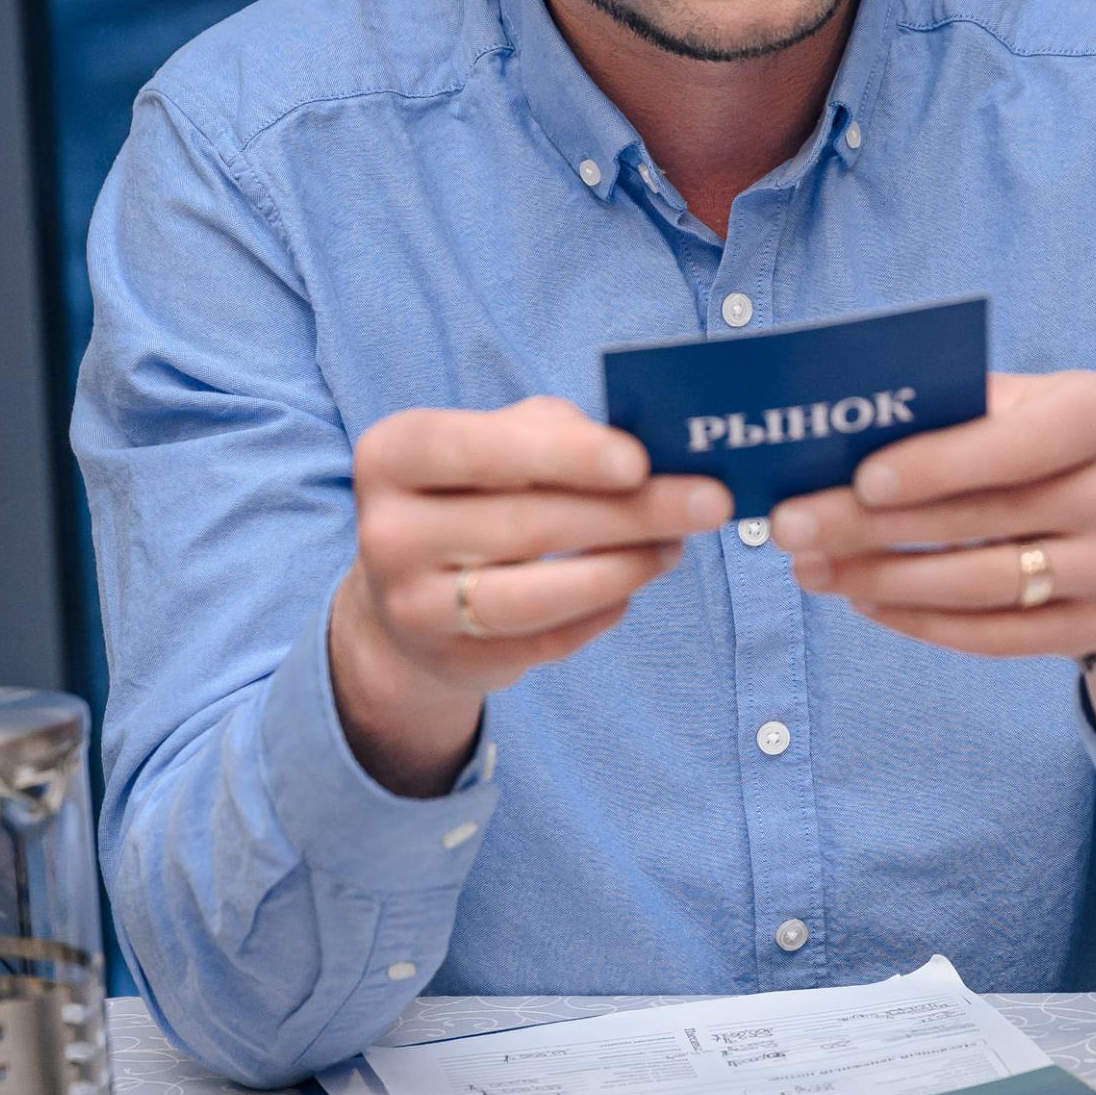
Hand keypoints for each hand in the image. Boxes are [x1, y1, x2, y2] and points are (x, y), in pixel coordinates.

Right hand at [332, 397, 731, 793]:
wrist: (402, 591)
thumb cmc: (470, 492)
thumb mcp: (491, 441)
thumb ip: (555, 433)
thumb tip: (648, 454)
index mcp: (394, 455)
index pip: (479, 450)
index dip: (563, 455)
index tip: (638, 461)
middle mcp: (387, 533)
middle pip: (525, 525)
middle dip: (629, 513)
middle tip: (708, 502)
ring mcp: (413, 606)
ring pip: (534, 596)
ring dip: (621, 570)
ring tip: (673, 548)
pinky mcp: (450, 661)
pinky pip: (544, 643)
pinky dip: (598, 613)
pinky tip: (630, 587)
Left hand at [769, 371, 1095, 755]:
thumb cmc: (1060, 448)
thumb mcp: (1033, 404)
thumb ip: (960, 409)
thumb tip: (848, 429)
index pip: (1013, 444)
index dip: (936, 464)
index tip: (859, 479)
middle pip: (981, 518)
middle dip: (872, 526)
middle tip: (791, 528)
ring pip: (982, 584)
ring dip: (883, 580)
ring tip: (811, 569)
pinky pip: (994, 636)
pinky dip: (921, 621)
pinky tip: (866, 601)